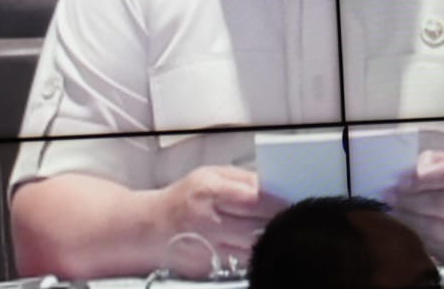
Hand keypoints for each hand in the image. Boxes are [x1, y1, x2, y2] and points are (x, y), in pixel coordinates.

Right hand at [154, 165, 284, 277]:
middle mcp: (208, 221)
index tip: (293, 203)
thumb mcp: (209, 175)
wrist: (151, 227)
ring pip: (252, 250)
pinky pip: (241, 263)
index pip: (255, 199)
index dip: (278, 203)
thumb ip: (242, 178)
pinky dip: (252, 254)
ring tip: (272, 231)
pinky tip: (254, 245)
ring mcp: (208, 249)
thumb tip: (273, 186)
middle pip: (256, 228)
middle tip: (289, 219)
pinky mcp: (209, 269)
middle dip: (277, 224)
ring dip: (265, 241)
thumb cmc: (183, 198)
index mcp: (209, 192)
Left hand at [388, 150, 443, 261]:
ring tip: (391, 210)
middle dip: (408, 199)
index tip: (400, 179)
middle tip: (388, 195)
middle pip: (438, 203)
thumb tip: (409, 172)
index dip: (421, 178)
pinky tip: (402, 225)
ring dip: (407, 219)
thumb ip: (432, 161)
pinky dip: (414, 235)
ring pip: (434, 229)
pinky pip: (433, 247)